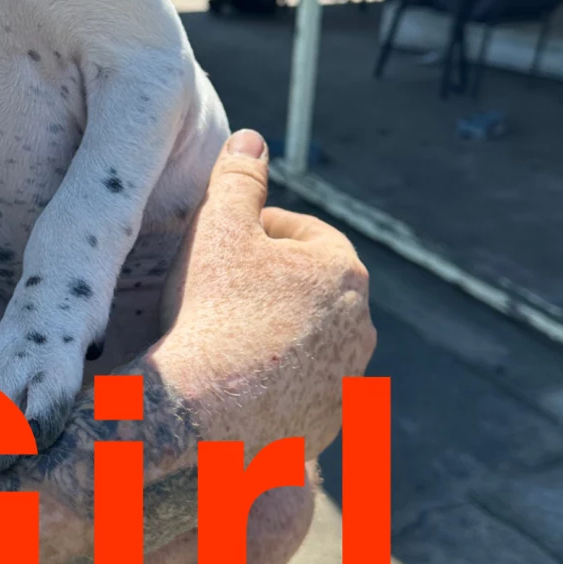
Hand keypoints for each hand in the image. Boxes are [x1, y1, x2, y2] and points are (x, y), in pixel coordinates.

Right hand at [153, 129, 375, 459]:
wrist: (204, 413)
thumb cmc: (211, 311)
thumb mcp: (217, 227)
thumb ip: (238, 177)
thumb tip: (252, 139)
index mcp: (343, 268)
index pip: (299, 233)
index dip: (253, 233)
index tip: (218, 247)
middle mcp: (359, 325)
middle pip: (307, 288)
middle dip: (269, 284)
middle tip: (216, 292)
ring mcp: (348, 379)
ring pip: (307, 340)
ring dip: (275, 333)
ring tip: (223, 339)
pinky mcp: (330, 424)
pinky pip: (300, 390)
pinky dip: (274, 382)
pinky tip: (234, 382)